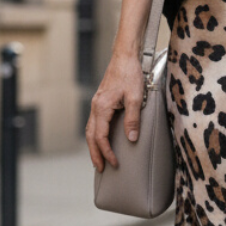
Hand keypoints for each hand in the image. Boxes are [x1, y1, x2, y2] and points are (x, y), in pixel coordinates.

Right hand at [86, 51, 145, 170]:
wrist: (124, 57)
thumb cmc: (130, 74)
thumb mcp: (135, 97)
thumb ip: (133, 119)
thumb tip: (131, 139)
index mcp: (102, 107)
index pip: (101, 137)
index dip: (107, 152)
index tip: (115, 163)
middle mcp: (96, 107)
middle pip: (91, 136)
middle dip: (95, 154)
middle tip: (100, 169)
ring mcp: (97, 104)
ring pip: (90, 130)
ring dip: (93, 146)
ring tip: (99, 159)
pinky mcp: (101, 102)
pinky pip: (94, 123)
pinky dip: (95, 135)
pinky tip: (101, 140)